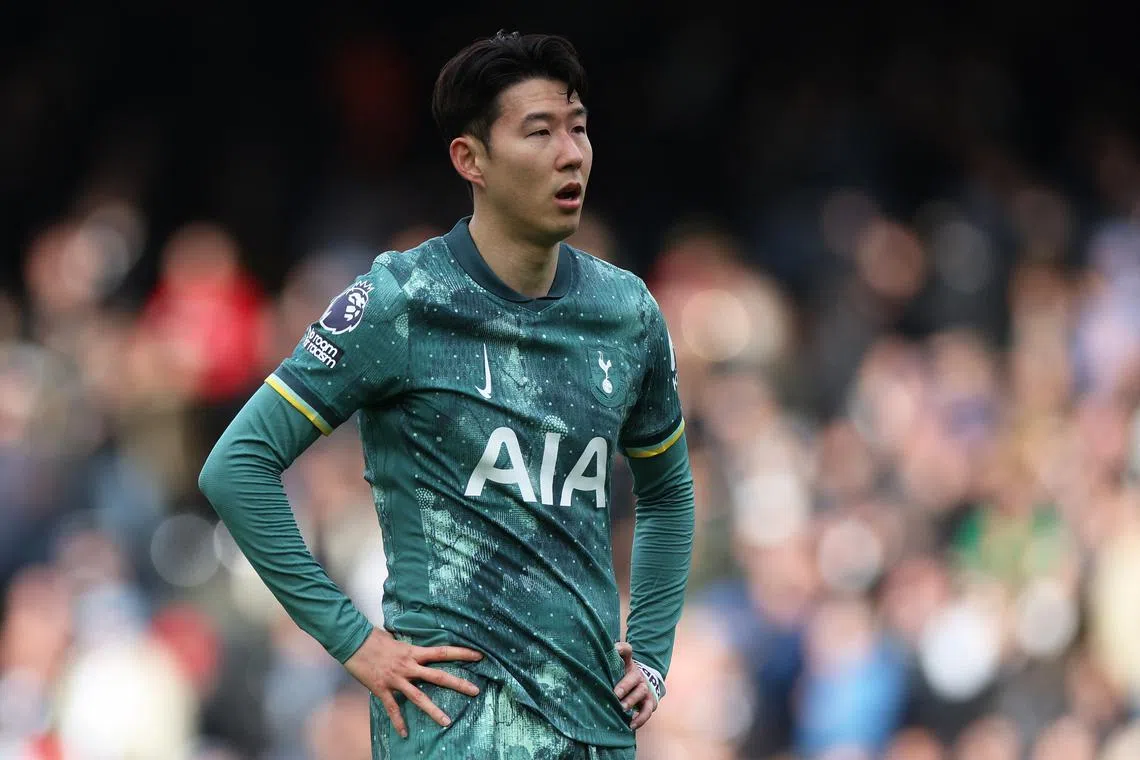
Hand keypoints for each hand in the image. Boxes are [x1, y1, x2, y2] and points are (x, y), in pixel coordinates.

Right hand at [344, 627, 482, 738]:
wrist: (352, 640)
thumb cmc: (373, 637)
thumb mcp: (396, 639)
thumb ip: (408, 647)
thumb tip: (415, 648)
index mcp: (413, 652)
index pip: (443, 651)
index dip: (462, 653)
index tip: (479, 656)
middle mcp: (408, 666)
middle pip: (438, 676)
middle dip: (458, 684)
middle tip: (475, 691)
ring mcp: (396, 679)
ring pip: (419, 697)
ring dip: (433, 710)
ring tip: (447, 722)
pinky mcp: (382, 689)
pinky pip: (392, 708)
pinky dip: (399, 721)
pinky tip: (405, 733)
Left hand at [612, 641, 658, 729]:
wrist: (644, 685)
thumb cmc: (624, 677)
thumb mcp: (618, 668)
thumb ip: (610, 661)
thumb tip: (604, 653)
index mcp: (630, 665)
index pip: (627, 653)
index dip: (622, 649)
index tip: (615, 650)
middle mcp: (639, 676)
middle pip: (634, 679)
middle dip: (625, 686)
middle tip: (615, 694)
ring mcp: (646, 689)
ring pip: (641, 693)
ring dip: (631, 701)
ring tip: (622, 708)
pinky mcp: (650, 703)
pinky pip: (647, 712)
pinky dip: (640, 719)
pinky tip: (631, 725)